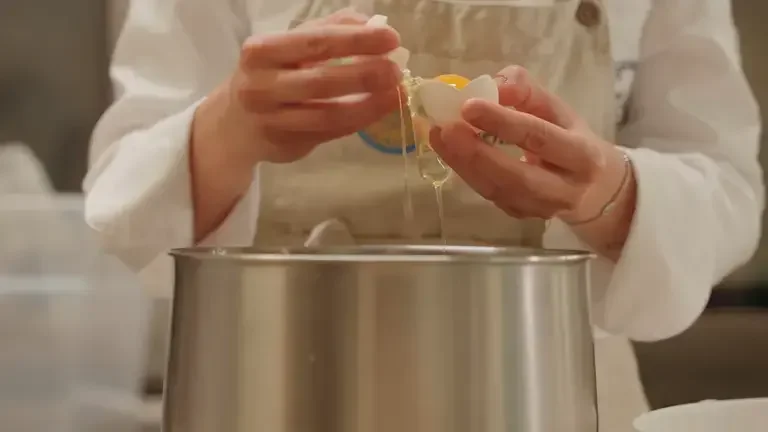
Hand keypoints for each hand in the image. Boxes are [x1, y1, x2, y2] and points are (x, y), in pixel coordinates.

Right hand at [217, 9, 402, 166]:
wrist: (234, 124)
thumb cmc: (270, 75)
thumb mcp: (289, 46)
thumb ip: (327, 30)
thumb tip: (371, 23)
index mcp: (263, 50)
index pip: (315, 42)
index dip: (356, 40)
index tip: (390, 38)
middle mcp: (262, 85)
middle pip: (321, 80)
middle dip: (365, 75)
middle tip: (396, 70)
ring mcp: (272, 120)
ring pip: (328, 114)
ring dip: (368, 105)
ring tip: (396, 94)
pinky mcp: (285, 144)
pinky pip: (329, 132)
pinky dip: (358, 121)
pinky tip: (378, 109)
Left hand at [429, 66, 627, 222]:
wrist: (595, 189)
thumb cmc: (572, 139)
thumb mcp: (558, 110)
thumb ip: (527, 92)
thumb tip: (494, 85)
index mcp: (581, 155)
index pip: (538, 137)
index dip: (502, 122)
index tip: (468, 105)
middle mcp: (564, 189)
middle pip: (514, 176)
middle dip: (475, 152)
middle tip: (445, 128)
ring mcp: (540, 209)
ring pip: (497, 190)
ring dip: (463, 164)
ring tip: (439, 137)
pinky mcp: (521, 216)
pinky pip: (490, 195)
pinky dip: (467, 173)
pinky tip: (450, 152)